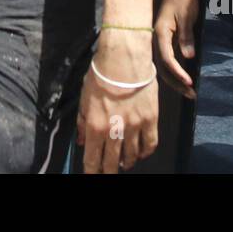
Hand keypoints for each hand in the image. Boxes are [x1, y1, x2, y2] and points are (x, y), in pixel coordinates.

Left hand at [77, 28, 158, 172]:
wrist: (124, 57)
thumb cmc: (100, 74)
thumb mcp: (84, 98)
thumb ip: (82, 122)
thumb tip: (81, 141)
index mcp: (95, 126)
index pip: (92, 159)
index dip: (91, 170)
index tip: (91, 173)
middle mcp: (115, 131)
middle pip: (112, 162)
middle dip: (108, 171)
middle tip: (107, 172)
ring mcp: (135, 126)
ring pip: (132, 156)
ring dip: (126, 162)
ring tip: (123, 163)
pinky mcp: (151, 119)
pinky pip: (150, 144)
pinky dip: (145, 152)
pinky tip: (141, 153)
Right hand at [154, 0, 198, 97]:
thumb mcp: (187, 16)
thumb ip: (186, 37)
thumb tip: (188, 57)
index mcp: (160, 33)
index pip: (167, 58)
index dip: (177, 72)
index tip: (189, 82)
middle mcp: (157, 39)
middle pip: (163, 67)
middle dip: (176, 82)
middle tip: (191, 94)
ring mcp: (161, 40)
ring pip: (165, 65)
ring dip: (176, 79)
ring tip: (189, 91)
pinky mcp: (167, 39)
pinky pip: (168, 59)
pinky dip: (176, 70)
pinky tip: (184, 78)